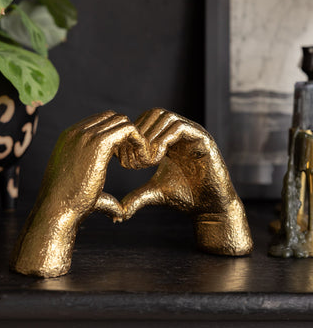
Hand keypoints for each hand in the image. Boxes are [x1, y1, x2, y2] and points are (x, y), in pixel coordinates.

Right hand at [10, 111, 147, 276]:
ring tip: (134, 163)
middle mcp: (76, 131)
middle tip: (129, 160)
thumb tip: (120, 211)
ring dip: (133, 138)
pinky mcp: (99, 143)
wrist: (56, 210)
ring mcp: (86, 135)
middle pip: (113, 117)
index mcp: (69, 137)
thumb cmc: (68, 207)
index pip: (101, 121)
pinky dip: (139, 142)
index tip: (121, 159)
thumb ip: (99, 188)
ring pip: (122, 121)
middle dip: (125, 134)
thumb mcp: (80, 186)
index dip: (116, 137)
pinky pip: (128, 129)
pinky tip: (138, 162)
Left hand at [119, 108, 252, 255]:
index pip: (147, 120)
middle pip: (155, 113)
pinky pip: (180, 128)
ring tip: (147, 160)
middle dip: (141, 134)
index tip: (125, 158)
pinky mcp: (204, 140)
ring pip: (166, 117)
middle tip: (136, 159)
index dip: (133, 136)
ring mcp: (193, 133)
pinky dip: (164, 140)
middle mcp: (182, 132)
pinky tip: (157, 159)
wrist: (209, 208)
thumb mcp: (154, 193)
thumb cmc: (185, 198)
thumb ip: (136, 196)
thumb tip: (117, 214)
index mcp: (169, 138)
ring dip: (151, 137)